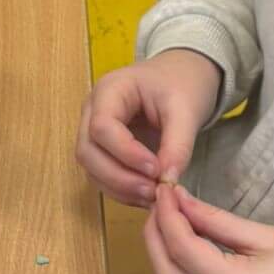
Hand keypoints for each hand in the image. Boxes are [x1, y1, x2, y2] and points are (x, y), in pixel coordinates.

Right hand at [74, 50, 222, 206]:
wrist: (181, 77)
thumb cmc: (181, 84)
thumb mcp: (186, 109)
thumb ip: (178, 145)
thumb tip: (168, 181)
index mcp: (109, 90)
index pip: (101, 127)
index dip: (125, 153)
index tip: (156, 170)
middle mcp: (93, 110)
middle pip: (87, 151)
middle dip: (118, 177)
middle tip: (153, 191)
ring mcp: (93, 130)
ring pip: (90, 167)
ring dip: (118, 187)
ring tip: (152, 196)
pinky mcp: (103, 148)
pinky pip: (102, 174)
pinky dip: (121, 190)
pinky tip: (146, 195)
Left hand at [144, 184, 273, 273]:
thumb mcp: (270, 236)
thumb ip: (218, 222)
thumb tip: (180, 201)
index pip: (181, 248)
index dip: (167, 214)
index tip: (165, 187)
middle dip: (155, 235)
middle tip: (160, 201)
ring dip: (166, 255)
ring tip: (171, 219)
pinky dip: (184, 273)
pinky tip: (189, 247)